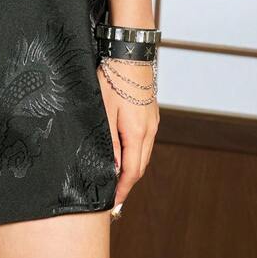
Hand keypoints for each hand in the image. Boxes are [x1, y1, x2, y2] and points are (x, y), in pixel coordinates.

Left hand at [98, 59, 159, 206]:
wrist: (130, 53)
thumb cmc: (113, 79)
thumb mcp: (104, 111)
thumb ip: (110, 142)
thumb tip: (113, 168)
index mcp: (138, 134)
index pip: (132, 173)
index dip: (122, 190)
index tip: (112, 204)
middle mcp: (150, 131)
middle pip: (140, 166)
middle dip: (127, 182)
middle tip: (112, 195)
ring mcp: (153, 121)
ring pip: (143, 153)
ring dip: (131, 166)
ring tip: (116, 176)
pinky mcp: (151, 113)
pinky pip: (144, 140)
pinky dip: (135, 151)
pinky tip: (124, 150)